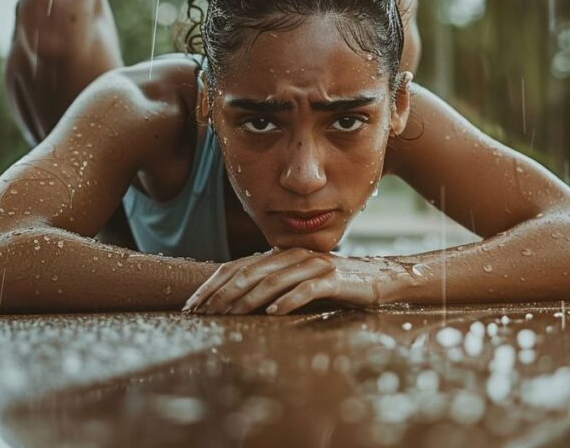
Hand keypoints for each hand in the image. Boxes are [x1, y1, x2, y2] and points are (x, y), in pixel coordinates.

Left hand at [182, 248, 394, 314]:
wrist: (376, 278)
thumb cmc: (330, 285)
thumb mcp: (295, 282)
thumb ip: (268, 286)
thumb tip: (230, 304)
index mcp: (277, 254)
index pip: (236, 267)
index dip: (212, 285)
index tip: (193, 305)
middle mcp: (291, 255)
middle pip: (249, 273)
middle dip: (223, 294)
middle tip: (204, 313)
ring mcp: (312, 265)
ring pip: (274, 281)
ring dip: (249, 299)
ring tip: (231, 315)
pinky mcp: (333, 279)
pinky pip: (306, 289)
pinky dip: (288, 301)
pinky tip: (273, 313)